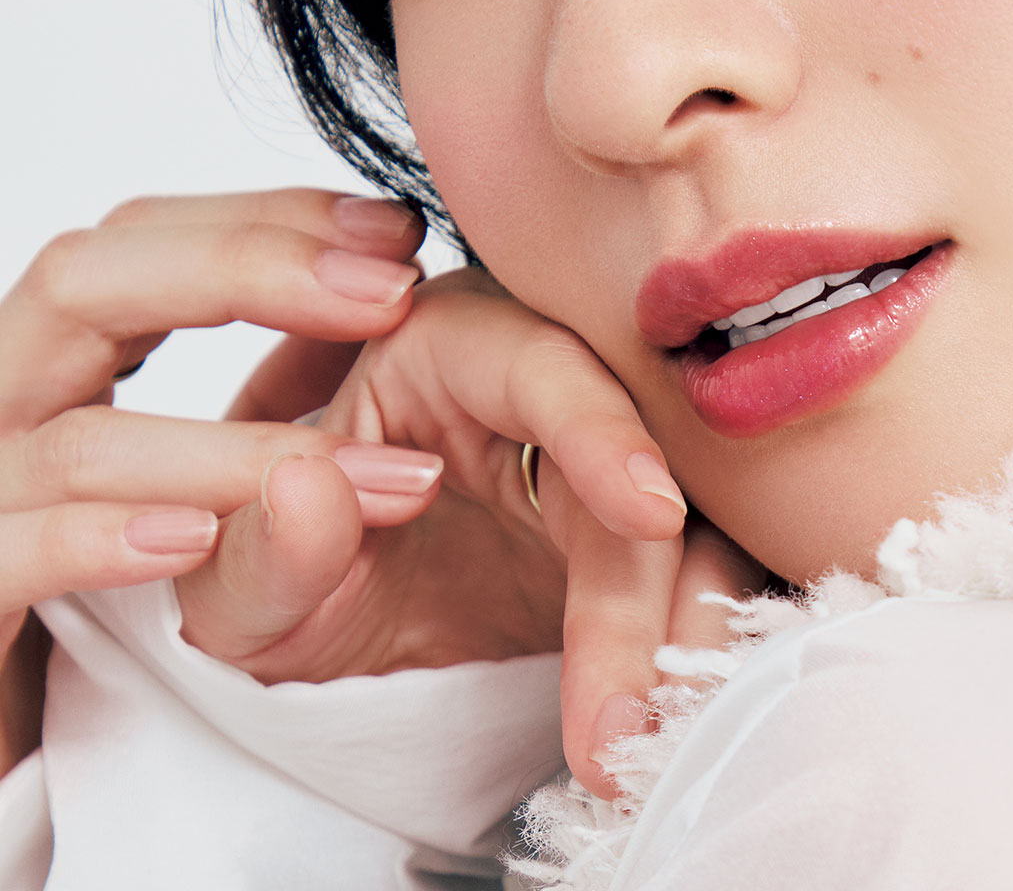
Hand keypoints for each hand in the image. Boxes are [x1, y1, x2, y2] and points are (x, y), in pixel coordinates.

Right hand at [0, 187, 447, 777]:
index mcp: (59, 360)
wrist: (11, 733)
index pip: (149, 238)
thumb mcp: (208, 471)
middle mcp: (0, 406)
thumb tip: (393, 302)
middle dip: (247, 269)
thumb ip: (278, 393)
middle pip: (83, 282)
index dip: (273, 220)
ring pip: (77, 439)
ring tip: (379, 470)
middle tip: (394, 294)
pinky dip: (106, 541)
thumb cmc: (117, 599)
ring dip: (241, 449)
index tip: (398, 234)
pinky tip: (202, 539)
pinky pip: (9, 552)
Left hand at [179, 268, 766, 797]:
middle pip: (646, 450)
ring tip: (634, 747)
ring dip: (684, 633)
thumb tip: (310, 488)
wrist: (328, 635)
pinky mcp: (644, 535)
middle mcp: (549, 382)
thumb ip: (260, 547)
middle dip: (649, 587)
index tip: (650, 515)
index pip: (541, 365)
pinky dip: (689, 650)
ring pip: (697, 522)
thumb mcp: (234, 584)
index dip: (602, 432)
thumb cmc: (281, 572)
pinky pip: (698, 578)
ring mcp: (608, 459)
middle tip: (623, 720)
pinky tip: (665, 725)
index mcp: (447, 344)